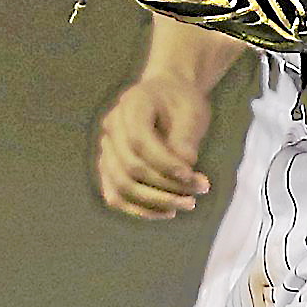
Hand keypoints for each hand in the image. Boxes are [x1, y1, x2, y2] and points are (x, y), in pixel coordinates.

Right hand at [94, 73, 213, 219]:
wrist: (168, 95)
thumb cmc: (182, 103)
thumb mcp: (192, 111)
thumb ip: (185, 139)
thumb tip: (183, 171)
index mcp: (132, 104)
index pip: (139, 140)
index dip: (164, 162)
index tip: (192, 175)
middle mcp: (113, 126)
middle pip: (130, 166)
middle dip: (166, 186)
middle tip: (199, 192)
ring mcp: (107, 148)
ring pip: (120, 186)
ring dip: (154, 203)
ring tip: (187, 204)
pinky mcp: (110, 167)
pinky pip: (116, 195)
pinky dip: (140, 209)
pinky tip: (168, 211)